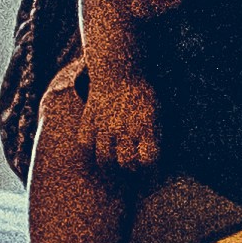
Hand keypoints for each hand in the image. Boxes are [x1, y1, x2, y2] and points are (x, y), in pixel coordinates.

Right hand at [69, 58, 162, 182]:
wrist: (118, 71)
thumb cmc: (141, 95)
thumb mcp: (156, 112)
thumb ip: (154, 136)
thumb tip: (152, 161)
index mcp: (146, 126)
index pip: (148, 160)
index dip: (150, 170)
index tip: (149, 171)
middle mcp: (125, 128)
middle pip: (126, 163)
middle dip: (130, 169)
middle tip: (130, 166)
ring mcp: (105, 125)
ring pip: (104, 159)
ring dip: (110, 164)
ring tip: (113, 159)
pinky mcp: (89, 120)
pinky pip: (85, 145)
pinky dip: (90, 150)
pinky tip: (97, 147)